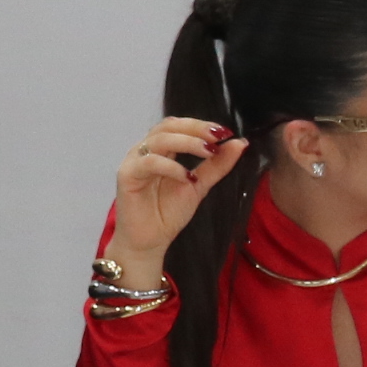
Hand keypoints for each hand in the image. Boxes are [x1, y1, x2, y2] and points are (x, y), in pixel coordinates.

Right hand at [108, 117, 245, 281]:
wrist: (150, 241)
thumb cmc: (168, 213)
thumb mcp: (200, 186)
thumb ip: (217, 165)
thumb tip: (240, 143)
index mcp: (161, 150)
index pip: (179, 126)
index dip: (201, 125)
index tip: (226, 132)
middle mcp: (145, 150)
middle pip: (168, 126)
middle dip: (195, 129)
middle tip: (218, 136)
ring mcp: (134, 161)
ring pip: (159, 140)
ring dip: (187, 143)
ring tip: (209, 152)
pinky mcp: (126, 176)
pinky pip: (149, 163)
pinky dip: (171, 166)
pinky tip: (188, 177)